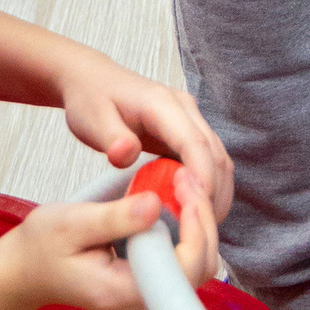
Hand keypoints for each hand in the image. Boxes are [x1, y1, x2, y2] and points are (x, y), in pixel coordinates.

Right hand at [0, 176, 218, 309]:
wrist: (25, 269)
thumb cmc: (42, 246)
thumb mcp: (69, 222)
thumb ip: (114, 217)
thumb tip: (155, 205)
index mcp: (120, 292)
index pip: (182, 272)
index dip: (196, 230)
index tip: (186, 189)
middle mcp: (139, 303)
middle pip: (199, 269)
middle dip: (202, 220)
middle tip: (186, 178)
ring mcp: (145, 298)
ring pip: (197, 265)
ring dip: (198, 223)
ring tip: (182, 184)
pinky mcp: (147, 285)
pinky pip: (182, 261)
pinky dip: (189, 230)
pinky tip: (177, 201)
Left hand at [56, 51, 232, 223]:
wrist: (93, 80)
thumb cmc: (90, 100)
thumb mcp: (91, 119)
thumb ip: (110, 137)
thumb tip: (126, 154)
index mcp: (162, 104)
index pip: (195, 142)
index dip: (202, 176)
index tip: (199, 208)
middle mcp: (185, 109)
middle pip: (215, 152)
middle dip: (214, 192)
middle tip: (201, 229)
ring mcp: (190, 120)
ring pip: (219, 157)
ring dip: (218, 191)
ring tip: (203, 225)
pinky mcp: (187, 133)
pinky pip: (209, 160)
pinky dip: (210, 185)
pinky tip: (196, 209)